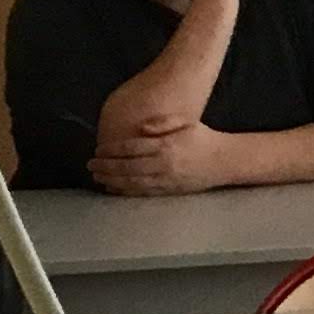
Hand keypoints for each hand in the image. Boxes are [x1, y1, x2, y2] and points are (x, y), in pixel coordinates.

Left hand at [88, 120, 225, 193]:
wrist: (224, 161)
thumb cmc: (202, 138)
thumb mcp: (185, 122)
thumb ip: (163, 122)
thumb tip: (142, 127)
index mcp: (166, 145)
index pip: (131, 147)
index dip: (112, 150)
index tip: (98, 150)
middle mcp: (164, 164)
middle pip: (127, 166)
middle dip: (106, 166)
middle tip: (90, 165)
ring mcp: (166, 179)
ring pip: (132, 181)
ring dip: (111, 180)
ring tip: (97, 177)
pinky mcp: (169, 190)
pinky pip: (142, 192)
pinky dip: (125, 191)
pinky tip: (114, 188)